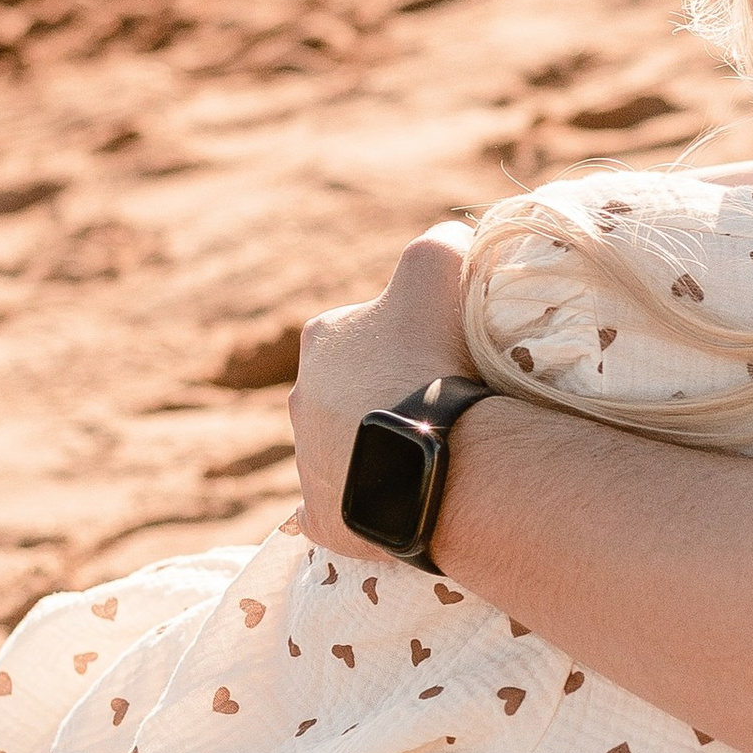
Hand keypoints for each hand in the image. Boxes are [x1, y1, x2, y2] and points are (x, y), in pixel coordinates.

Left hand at [291, 222, 475, 552]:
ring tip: (436, 456)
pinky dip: (371, 503)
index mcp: (322, 339)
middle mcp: (300, 398)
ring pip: (348, 448)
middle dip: (388, 395)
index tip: (446, 355)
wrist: (433, 459)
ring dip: (381, 448)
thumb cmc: (431, 358)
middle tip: (445, 407)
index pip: (366, 329)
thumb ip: (440, 242)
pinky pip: (345, 506)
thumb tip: (451, 237)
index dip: (409, 338)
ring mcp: (308, 463)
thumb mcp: (439, 269)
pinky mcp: (324, 516)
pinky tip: (405, 501)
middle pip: (353, 391)